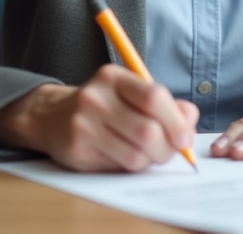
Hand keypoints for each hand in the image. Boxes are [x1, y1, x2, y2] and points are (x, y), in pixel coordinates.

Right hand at [0, 64, 198, 171]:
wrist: (52, 117)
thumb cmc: (105, 106)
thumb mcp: (132, 93)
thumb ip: (166, 104)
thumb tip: (190, 121)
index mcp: (113, 77)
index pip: (154, 97)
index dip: (176, 121)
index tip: (186, 137)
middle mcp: (95, 97)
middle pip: (148, 131)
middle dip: (168, 148)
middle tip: (170, 151)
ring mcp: (83, 124)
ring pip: (136, 154)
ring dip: (150, 159)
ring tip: (147, 152)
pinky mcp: (77, 150)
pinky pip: (119, 167)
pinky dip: (132, 166)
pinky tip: (125, 155)